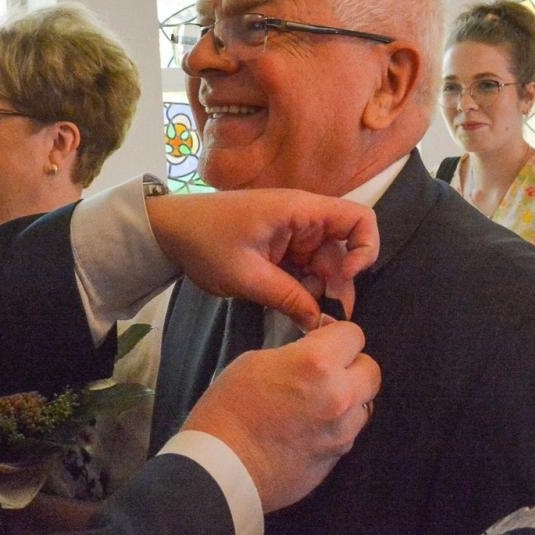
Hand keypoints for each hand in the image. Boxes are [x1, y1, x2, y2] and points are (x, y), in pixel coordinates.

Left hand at [145, 189, 377, 330]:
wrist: (169, 232)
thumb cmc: (206, 242)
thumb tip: (321, 324)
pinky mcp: (281, 250)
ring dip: (319, 292)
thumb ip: (288, 298)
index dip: (365, 248)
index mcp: (300, 211)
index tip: (344, 278)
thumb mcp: (247, 276)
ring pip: (325, 266)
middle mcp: (304, 220)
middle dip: (337, 285)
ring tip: (302, 317)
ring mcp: (293, 235)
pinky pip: (305, 271)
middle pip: (343, 251)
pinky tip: (292, 310)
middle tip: (322, 318)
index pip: (359, 219)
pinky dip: (304, 290)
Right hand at [181, 321, 379, 512]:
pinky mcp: (336, 459)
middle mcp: (339, 396)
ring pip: (364, 405)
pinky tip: (307, 428)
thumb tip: (314, 354)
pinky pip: (348, 433)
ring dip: (348, 399)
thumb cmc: (228, 409)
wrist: (221, 468)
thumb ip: (296, 354)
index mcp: (318, 364)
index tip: (322, 340)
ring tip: (315, 403)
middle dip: (352, 366)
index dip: (336, 334)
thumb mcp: (256, 361)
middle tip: (325, 371)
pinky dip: (336, 427)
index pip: (353, 335)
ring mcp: (342, 432)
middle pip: (371, 370)